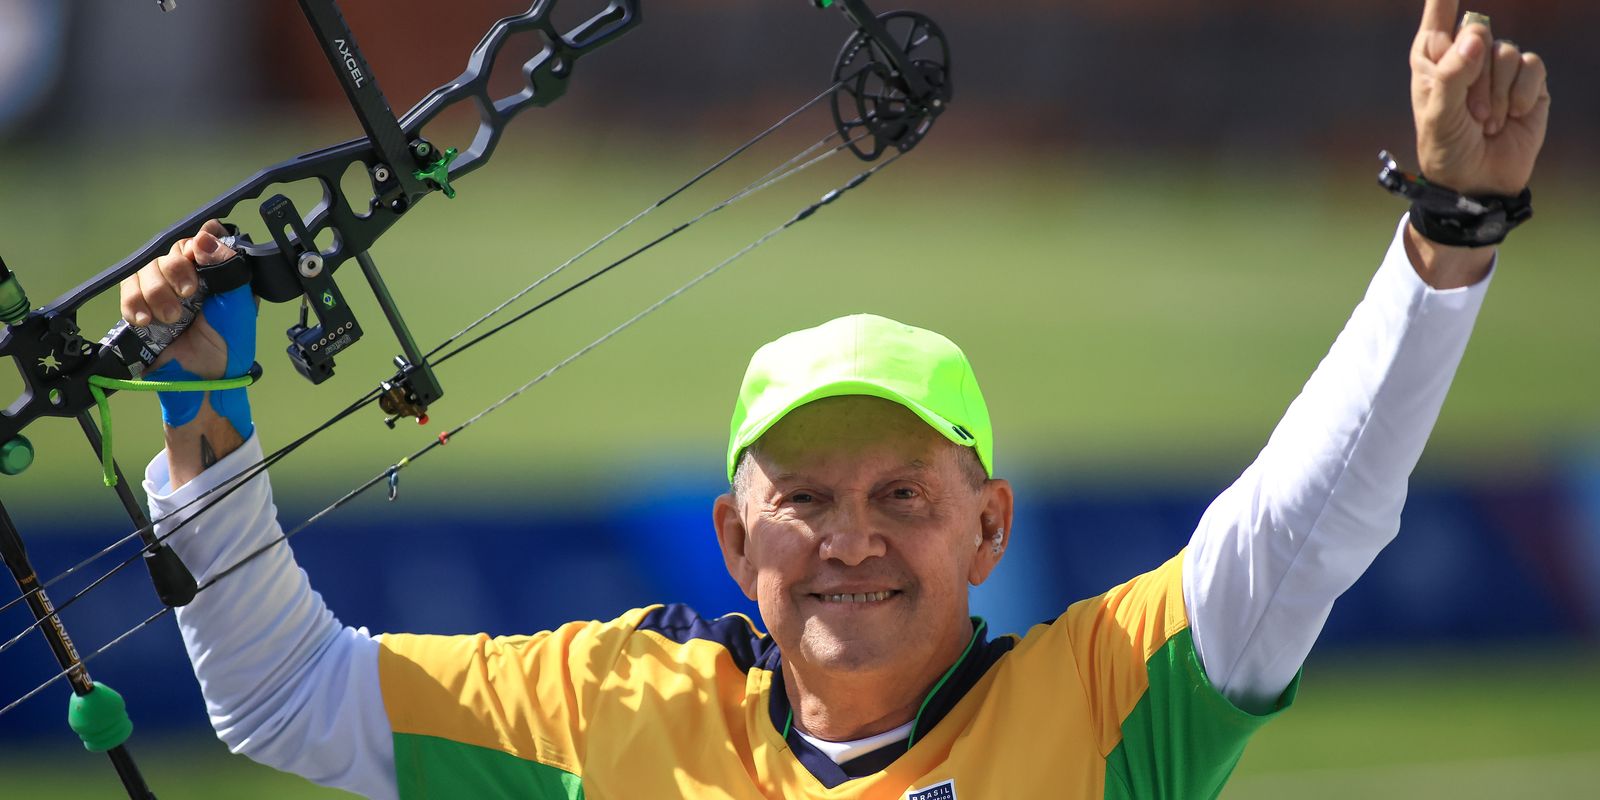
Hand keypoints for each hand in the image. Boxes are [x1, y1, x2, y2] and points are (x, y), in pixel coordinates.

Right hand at [119, 220, 242, 380]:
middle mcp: (187, 276)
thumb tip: (204, 237)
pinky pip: (127, 292)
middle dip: (177, 270)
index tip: (200, 256)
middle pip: (170, 251)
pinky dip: (134, 304)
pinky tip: (146, 320)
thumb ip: (227, 268)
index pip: (202, 240)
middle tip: (188, 295)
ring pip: (146, 270)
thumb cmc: (229, 342)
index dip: (199, 242)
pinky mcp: (140, 308)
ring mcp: (162, 291)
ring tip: (171, 318)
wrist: (204, 379)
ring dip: (156, 291)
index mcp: (214, 271)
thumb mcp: (239, 304)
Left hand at [1411, 0, 1549, 195]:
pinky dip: (1521, 95)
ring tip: (1487, 122)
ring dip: (1497, 93)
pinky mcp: (1528, 81)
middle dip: (1476, 76)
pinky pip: (1532, 66)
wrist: (1479, 182)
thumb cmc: (1447, 147)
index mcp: (1433, 60)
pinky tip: (1512, 116)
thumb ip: (1452, 74)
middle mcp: (1466, 57)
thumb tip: (1475, 35)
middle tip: (1470, 114)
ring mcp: (1498, 68)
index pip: (1438, 18)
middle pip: (1479, 34)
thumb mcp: (1438, 114)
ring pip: (1506, 52)